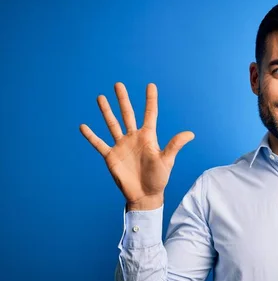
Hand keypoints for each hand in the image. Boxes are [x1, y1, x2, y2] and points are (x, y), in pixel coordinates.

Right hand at [79, 82, 194, 208]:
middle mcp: (134, 138)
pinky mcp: (111, 156)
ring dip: (106, 112)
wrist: (145, 195)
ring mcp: (122, 146)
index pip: (150, 114)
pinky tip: (83, 126)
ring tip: (101, 97)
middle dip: (123, 100)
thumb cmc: (159, 179)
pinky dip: (91, 136)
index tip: (151, 85)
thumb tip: (191, 133)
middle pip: (128, 114)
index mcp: (148, 137)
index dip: (150, 100)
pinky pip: (99, 144)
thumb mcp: (167, 160)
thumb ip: (175, 145)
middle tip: (118, 84)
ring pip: (112, 124)